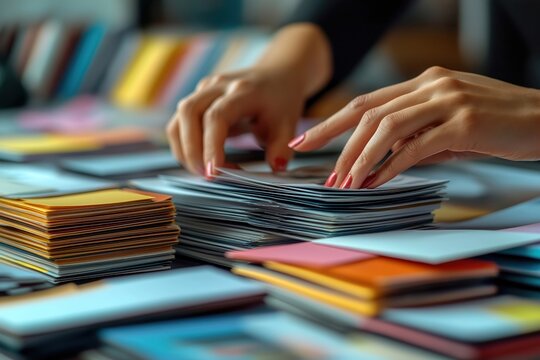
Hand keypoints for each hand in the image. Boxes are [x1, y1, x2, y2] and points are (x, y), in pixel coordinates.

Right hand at [166, 23, 331, 177]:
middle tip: (206, 175)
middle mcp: (218, 86)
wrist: (276, 76)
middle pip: (189, 112)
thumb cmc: (280, 102)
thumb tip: (275, 167)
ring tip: (203, 172)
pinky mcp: (196, 99)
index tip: (214, 172)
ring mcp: (203, 91)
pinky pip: (178, 124)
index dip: (211, 145)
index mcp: (243, 91)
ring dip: (184, 150)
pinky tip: (200, 161)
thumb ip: (281, 148)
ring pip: (178, 120)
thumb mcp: (288, 125)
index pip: (217, 116)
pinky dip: (183, 146)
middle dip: (192, 150)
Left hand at [289, 66, 539, 187]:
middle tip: (323, 174)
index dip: (331, 122)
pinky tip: (375, 183)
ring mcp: (446, 101)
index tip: (305, 141)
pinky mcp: (464, 123)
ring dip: (360, 159)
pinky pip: (415, 147)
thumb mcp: (448, 123)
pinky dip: (390, 167)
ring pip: (386, 128)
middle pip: (367, 113)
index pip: (366, 102)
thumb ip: (415, 134)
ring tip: (345, 185)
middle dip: (335, 143)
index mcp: (423, 82)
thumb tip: (380, 158)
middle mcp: (431, 85)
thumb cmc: (496, 123)